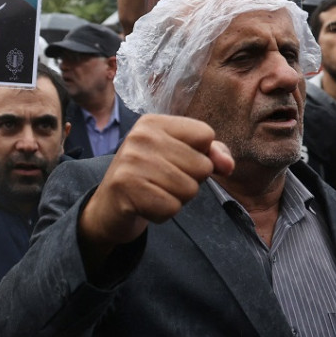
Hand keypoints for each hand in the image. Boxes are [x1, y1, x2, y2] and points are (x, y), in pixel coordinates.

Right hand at [79, 114, 233, 256]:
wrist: (108, 207)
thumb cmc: (149, 179)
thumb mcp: (178, 158)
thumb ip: (210, 154)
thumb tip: (227, 165)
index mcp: (153, 123)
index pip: (205, 134)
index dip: (200, 155)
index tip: (176, 162)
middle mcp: (140, 137)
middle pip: (202, 165)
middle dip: (189, 181)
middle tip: (161, 182)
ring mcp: (131, 161)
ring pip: (190, 189)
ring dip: (177, 199)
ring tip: (154, 193)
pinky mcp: (126, 187)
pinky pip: (172, 207)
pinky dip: (163, 214)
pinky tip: (146, 206)